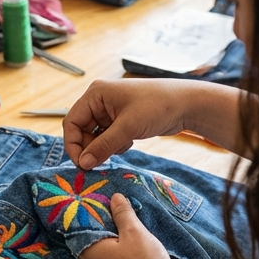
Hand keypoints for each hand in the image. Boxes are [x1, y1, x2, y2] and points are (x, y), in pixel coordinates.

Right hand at [63, 80, 189, 169]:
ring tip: (121, 147)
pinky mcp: (122, 121)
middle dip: (90, 148)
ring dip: (104, 148)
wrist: (187, 104)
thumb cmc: (157, 106)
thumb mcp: (127, 128)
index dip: (73, 144)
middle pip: (81, 131)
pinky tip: (130, 142)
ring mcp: (111, 111)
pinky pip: (108, 138)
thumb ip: (102, 146)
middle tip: (99, 164)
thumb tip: (83, 164)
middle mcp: (100, 101)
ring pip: (95, 137)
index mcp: (95, 94)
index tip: (81, 164)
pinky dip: (115, 145)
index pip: (71, 122)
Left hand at [78, 194, 184, 258]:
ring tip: (126, 231)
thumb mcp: (136, 233)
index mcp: (89, 252)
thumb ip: (123, 214)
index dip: (91, 213)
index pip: (81, 227)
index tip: (100, 202)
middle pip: (90, 241)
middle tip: (116, 213)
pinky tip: (131, 252)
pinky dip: (116, 257)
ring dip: (111, 243)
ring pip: (101, 255)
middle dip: (102, 227)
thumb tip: (114, 197)